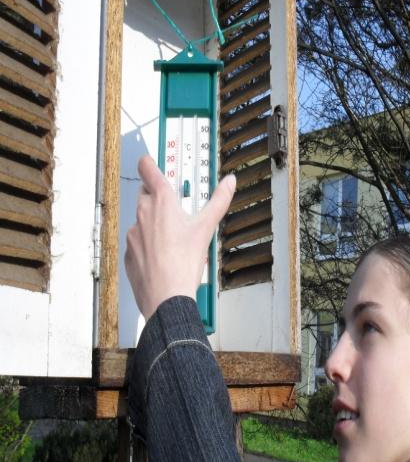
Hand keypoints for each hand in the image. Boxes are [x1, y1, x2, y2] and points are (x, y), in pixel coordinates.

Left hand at [125, 156, 235, 319]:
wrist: (166, 298)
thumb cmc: (183, 264)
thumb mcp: (206, 228)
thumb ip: (218, 201)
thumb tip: (229, 182)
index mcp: (161, 202)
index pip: (147, 169)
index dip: (149, 163)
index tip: (151, 163)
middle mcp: (142, 214)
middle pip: (146, 195)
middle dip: (158, 200)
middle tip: (176, 213)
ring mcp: (132, 235)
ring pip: (142, 221)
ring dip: (154, 225)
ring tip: (174, 243)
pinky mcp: (129, 254)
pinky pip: (137, 244)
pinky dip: (148, 247)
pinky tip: (163, 259)